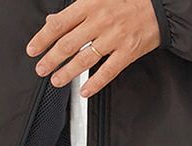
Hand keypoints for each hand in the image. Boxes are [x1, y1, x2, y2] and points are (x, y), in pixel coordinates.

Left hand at [27, 0, 159, 97]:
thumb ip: (75, 11)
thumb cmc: (127, 1)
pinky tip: (84, 91)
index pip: (59, 24)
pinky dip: (95, 83)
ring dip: (67, 72)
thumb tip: (53, 21)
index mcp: (90, 5)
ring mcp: (114, 38)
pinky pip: (108, 71)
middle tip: (40, 69)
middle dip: (51, 58)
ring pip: (85, 59)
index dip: (43, 38)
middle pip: (68, 44)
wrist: (158, 6)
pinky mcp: (127, 52)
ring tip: (56, 81)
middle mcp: (100, 21)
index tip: (33, 50)